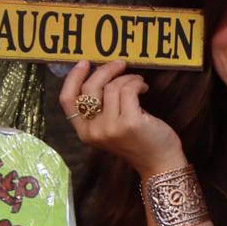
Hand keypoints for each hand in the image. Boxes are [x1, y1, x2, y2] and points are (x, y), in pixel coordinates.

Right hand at [59, 60, 183, 175]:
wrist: (160, 163)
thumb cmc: (138, 141)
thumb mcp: (110, 128)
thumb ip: (100, 108)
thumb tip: (101, 74)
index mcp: (84, 132)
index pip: (67, 100)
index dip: (73, 77)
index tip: (84, 62)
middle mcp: (93, 131)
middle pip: (89, 88)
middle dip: (105, 70)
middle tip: (120, 64)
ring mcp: (110, 128)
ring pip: (111, 87)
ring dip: (127, 78)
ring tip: (138, 81)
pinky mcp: (129, 123)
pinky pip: (128, 90)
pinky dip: (136, 83)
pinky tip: (143, 87)